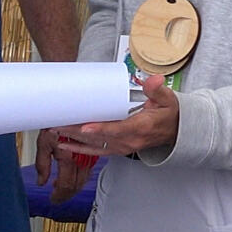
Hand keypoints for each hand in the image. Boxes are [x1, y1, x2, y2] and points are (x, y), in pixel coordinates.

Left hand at [37, 127, 96, 201]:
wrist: (69, 109)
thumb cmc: (55, 120)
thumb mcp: (42, 142)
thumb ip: (42, 164)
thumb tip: (41, 181)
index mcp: (69, 158)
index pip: (66, 184)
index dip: (59, 195)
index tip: (53, 199)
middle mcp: (81, 159)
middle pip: (76, 184)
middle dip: (66, 194)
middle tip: (57, 197)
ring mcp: (88, 155)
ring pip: (83, 179)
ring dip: (73, 187)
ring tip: (62, 190)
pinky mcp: (92, 151)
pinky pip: (87, 170)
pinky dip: (80, 177)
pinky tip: (73, 176)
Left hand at [56, 74, 179, 159]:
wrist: (176, 131)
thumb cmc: (169, 113)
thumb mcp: (168, 98)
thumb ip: (157, 89)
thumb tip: (152, 80)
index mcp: (141, 127)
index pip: (118, 130)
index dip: (100, 130)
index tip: (84, 127)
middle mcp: (130, 140)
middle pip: (99, 138)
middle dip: (76, 132)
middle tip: (57, 123)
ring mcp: (123, 147)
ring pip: (94, 145)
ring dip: (74, 139)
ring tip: (55, 130)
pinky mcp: (119, 149)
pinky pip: (97, 152)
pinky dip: (80, 149)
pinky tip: (65, 145)